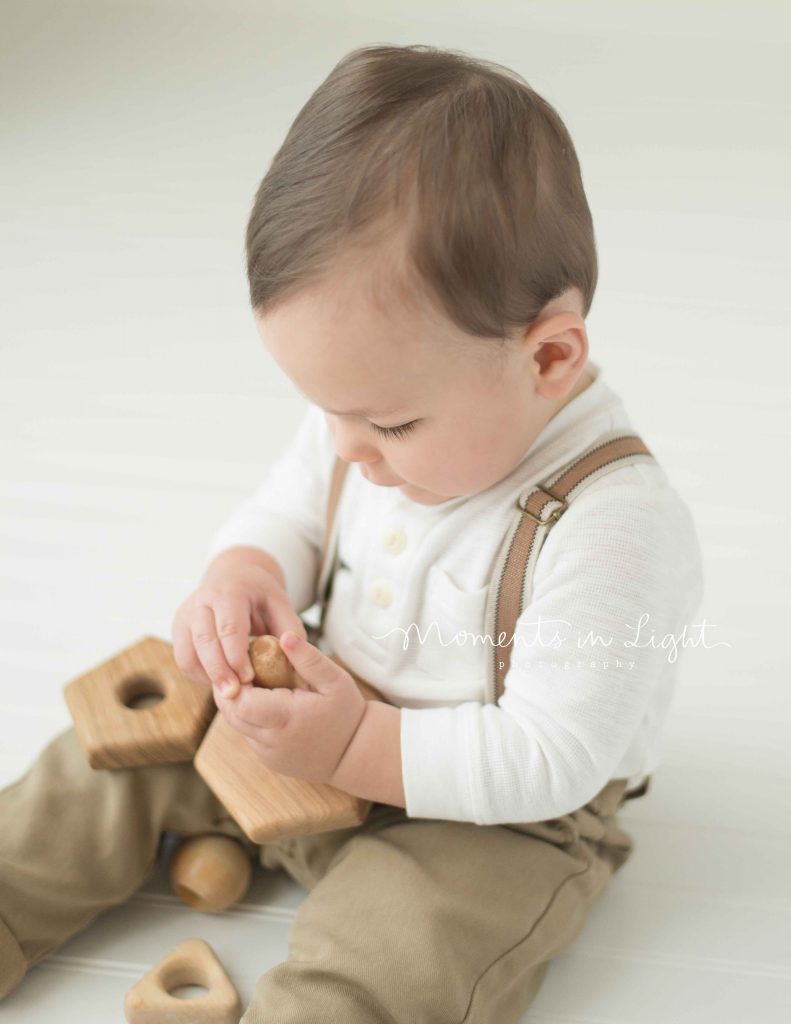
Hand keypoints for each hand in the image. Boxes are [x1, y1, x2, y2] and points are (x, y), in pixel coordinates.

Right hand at [172, 546, 306, 696]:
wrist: (234, 577)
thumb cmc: (260, 595)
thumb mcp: (280, 603)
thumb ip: (290, 627)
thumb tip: (294, 656)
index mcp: (230, 592)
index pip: (229, 627)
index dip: (236, 656)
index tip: (249, 678)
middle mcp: (202, 601)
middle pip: (204, 640)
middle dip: (218, 671)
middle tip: (233, 695)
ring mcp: (186, 615)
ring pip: (187, 652)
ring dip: (206, 676)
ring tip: (228, 692)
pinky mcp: (178, 629)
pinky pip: (183, 659)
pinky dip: (198, 674)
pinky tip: (218, 681)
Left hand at [212, 631, 367, 784]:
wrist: (356, 754)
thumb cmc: (347, 713)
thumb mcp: (335, 681)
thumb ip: (309, 659)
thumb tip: (284, 637)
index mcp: (287, 717)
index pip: (241, 701)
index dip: (236, 681)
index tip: (246, 661)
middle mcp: (272, 740)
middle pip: (231, 714)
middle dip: (231, 690)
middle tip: (242, 668)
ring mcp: (268, 754)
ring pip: (237, 726)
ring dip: (239, 704)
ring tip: (254, 683)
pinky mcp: (269, 760)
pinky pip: (250, 736)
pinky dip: (251, 719)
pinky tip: (266, 704)